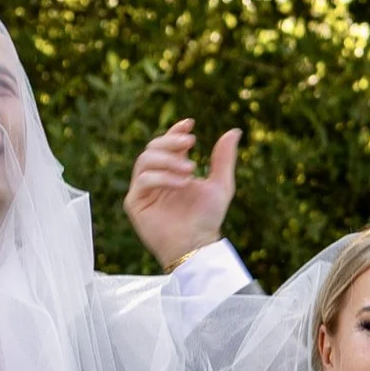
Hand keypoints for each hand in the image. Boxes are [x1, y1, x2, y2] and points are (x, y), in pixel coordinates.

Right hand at [123, 119, 241, 269]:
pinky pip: (143, 180)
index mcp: (172, 171)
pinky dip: (162, 177)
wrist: (197, 246)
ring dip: (168, 160)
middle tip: (190, 143)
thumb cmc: (208, 219)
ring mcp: (143, 190)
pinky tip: (181, 183)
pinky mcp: (135, 204)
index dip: (175, 130)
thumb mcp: (220, 185)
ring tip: (190, 170)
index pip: (167, 143)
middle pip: (153, 147)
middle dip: (171, 142)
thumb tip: (234, 131)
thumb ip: (223, 159)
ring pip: (145, 160)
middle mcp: (155, 178)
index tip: (190, 124)